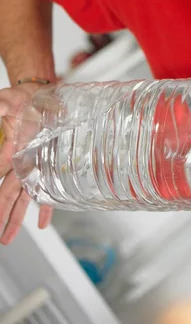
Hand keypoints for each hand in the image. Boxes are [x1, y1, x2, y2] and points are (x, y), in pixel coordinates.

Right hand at [0, 85, 52, 244]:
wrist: (39, 94)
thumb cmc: (22, 98)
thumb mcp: (8, 100)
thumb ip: (1, 108)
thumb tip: (0, 111)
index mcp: (9, 149)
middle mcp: (19, 162)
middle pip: (7, 192)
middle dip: (0, 213)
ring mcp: (32, 165)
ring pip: (22, 197)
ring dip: (15, 217)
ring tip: (6, 238)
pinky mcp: (46, 164)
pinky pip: (45, 188)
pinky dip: (44, 207)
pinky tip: (41, 223)